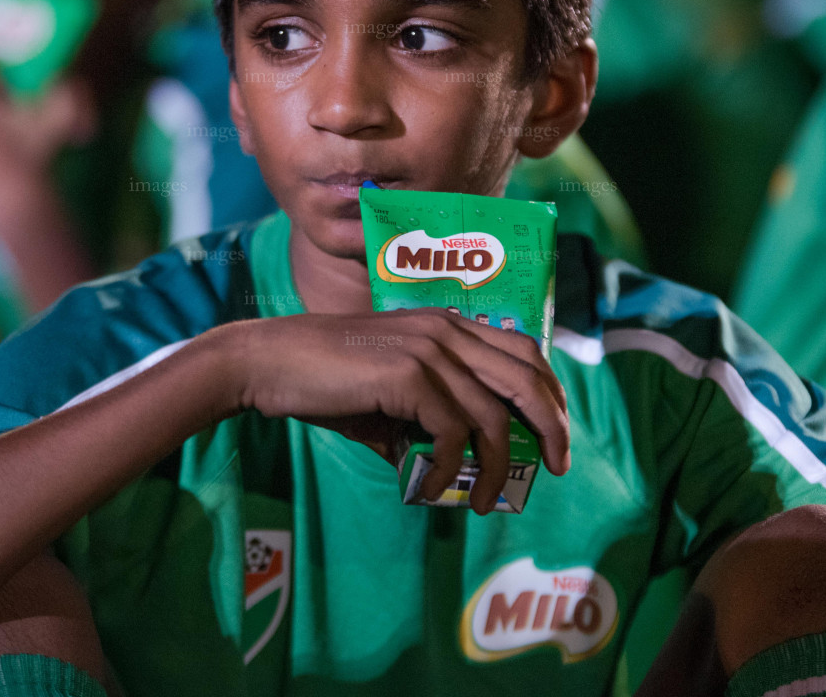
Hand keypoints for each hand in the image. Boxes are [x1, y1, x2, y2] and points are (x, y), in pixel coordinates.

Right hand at [220, 309, 570, 513]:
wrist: (268, 363)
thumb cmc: (323, 381)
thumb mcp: (386, 395)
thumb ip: (423, 420)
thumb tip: (447, 467)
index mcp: (447, 324)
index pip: (524, 349)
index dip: (550, 391)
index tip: (556, 435)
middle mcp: (446, 329)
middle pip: (526, 377)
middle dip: (551, 427)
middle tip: (557, 468)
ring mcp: (429, 349)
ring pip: (492, 415)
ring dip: (495, 467)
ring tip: (485, 501)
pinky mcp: (408, 375)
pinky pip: (452, 433)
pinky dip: (448, 470)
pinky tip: (428, 492)